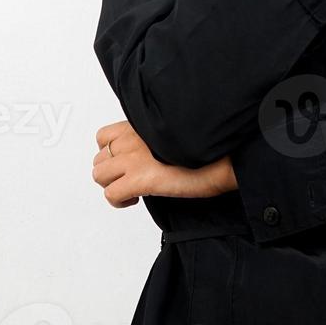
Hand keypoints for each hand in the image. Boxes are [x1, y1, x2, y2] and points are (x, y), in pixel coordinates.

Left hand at [92, 121, 237, 207]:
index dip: (113, 153)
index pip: (105, 136)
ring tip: (134, 189)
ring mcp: (135, 158)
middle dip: (113, 172)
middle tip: (133, 179)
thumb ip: (155, 137)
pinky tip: (137, 199)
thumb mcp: (176, 132)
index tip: (130, 162)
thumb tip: (149, 152)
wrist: (226, 157)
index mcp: (142, 124)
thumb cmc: (209, 147)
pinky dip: (120, 201)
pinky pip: (111, 194)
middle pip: (99, 158)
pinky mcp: (141, 178)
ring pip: (99, 175)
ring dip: (114, 185)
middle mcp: (133, 138)